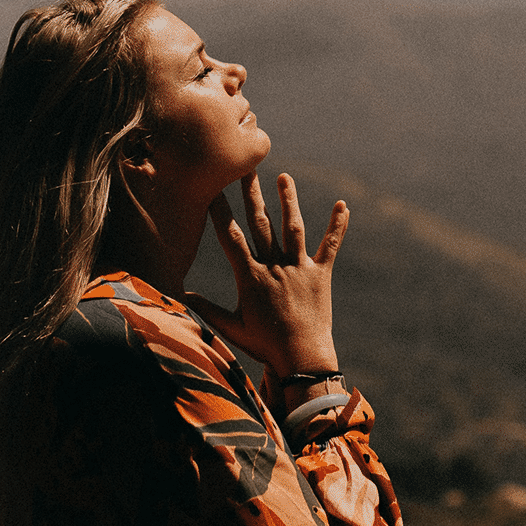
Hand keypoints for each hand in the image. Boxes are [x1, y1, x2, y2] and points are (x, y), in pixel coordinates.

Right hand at [183, 173, 347, 396]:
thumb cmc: (264, 345)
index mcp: (250, 277)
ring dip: (288, 201)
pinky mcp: (320, 275)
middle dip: (251, 194)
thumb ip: (206, 309)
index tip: (211, 188)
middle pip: (260, 223)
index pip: (230, 237)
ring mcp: (299, 269)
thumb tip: (181, 297)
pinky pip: (329, 246)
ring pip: (293, 228)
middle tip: (246, 167)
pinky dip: (337, 227)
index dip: (219, 211)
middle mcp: (274, 266)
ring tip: (284, 177)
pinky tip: (343, 205)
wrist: (302, 359)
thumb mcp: (231, 327)